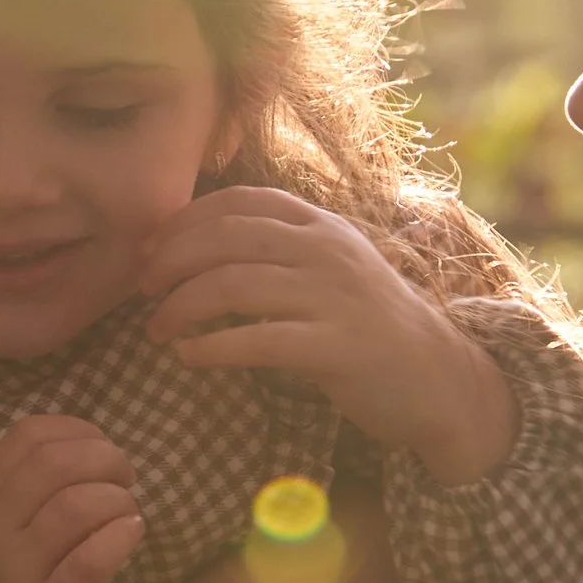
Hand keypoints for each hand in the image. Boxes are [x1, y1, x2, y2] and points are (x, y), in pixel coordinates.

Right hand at [0, 414, 142, 582]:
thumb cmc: (50, 574)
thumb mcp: (33, 517)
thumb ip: (52, 473)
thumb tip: (96, 439)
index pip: (27, 435)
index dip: (78, 432)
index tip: (101, 454)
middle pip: (53, 464)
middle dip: (105, 460)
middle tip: (125, 482)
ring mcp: (23, 572)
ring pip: (76, 506)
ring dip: (118, 501)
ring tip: (127, 515)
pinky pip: (92, 558)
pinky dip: (123, 535)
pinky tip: (133, 534)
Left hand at [142, 189, 519, 486]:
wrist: (439, 380)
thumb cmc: (371, 328)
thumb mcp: (333, 271)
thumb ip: (282, 252)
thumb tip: (199, 249)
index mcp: (322, 225)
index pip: (240, 202)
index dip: (185, 221)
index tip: (151, 248)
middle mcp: (326, 251)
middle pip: (226, 238)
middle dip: (171, 261)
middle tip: (142, 290)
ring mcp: (333, 297)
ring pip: (232, 284)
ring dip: (180, 307)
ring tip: (156, 329)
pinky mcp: (334, 348)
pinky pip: (256, 340)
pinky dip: (211, 348)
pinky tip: (189, 358)